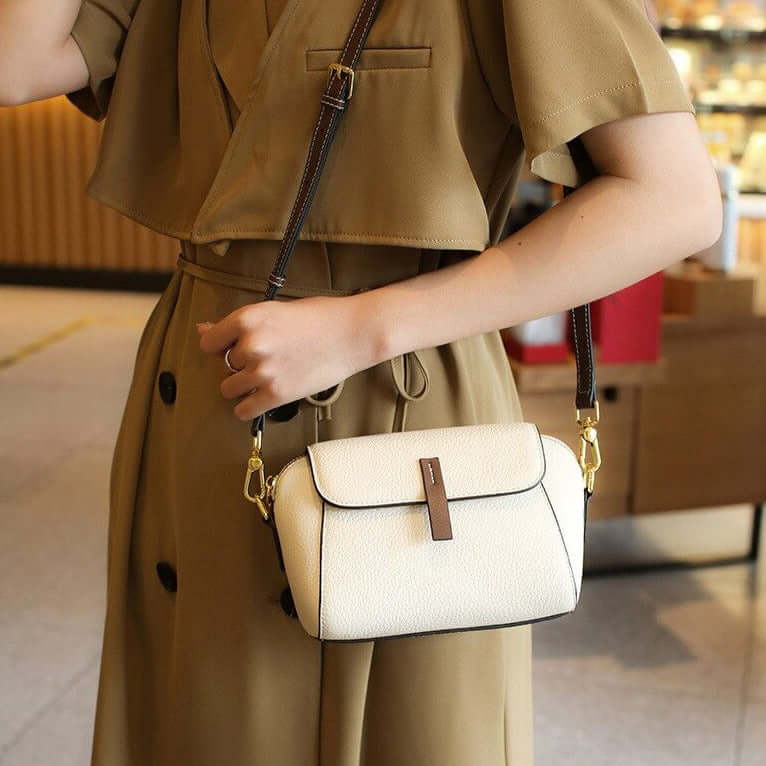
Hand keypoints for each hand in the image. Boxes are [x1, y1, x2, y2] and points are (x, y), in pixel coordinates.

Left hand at [196, 294, 379, 420]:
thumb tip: (204, 331)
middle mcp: (251, 345)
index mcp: (247, 319)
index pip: (209, 342)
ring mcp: (263, 372)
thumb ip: (240, 324)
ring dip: (242, 386)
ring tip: (263, 378)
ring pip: (229, 389)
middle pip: (222, 366)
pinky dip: (249, 407)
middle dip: (238, 365)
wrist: (352, 333)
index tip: (231, 349)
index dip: (220, 346)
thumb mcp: (274, 310)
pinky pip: (244, 410)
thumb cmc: (319, 317)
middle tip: (263, 360)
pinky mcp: (277, 395)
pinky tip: (261, 397)